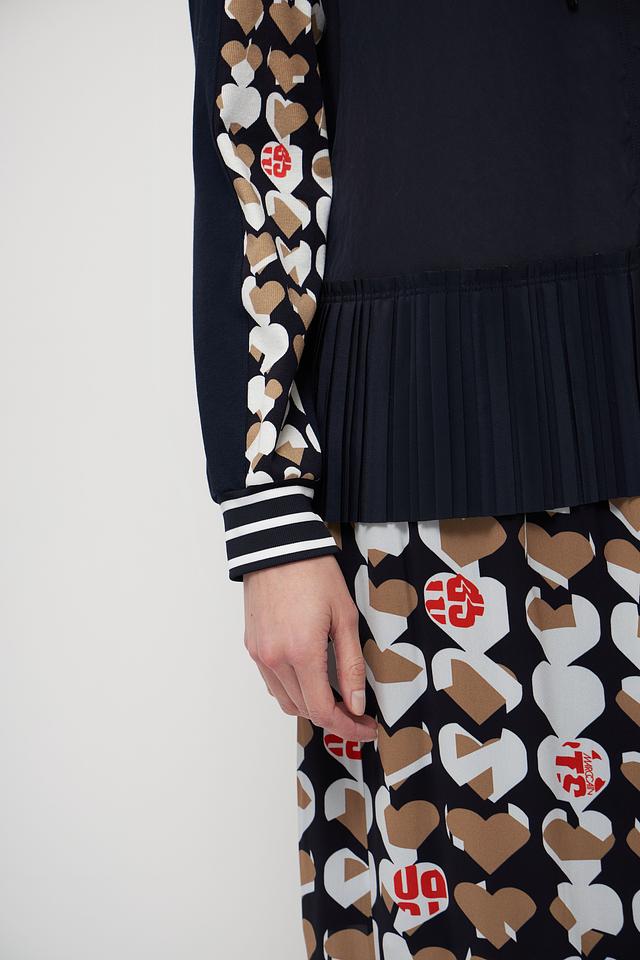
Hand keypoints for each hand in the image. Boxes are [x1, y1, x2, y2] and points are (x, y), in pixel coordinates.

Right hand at [243, 554, 377, 741]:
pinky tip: (310, 680)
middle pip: (304, 710)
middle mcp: (275, 658)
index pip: (323, 710)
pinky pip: (272, 683)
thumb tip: (356, 704)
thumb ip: (351, 664)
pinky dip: (292, 690)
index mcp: (301, 652)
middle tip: (359, 714)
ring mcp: (259, 653)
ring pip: (286, 701)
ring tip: (337, 699)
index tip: (366, 728)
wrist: (277, 545)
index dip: (347, 727)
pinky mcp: (252, 646)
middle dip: (334, 719)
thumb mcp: (345, 617)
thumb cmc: (314, 573)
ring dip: (311, 707)